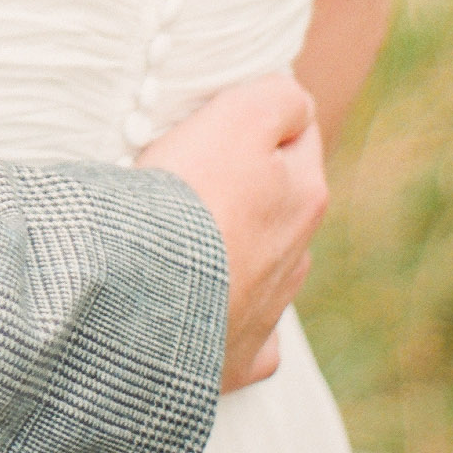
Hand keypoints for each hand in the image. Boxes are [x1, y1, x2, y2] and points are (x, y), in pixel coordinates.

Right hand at [139, 73, 326, 390]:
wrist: (146, 297)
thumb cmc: (190, 198)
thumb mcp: (239, 117)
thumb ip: (278, 96)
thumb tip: (295, 100)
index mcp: (305, 196)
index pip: (298, 132)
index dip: (256, 115)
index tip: (212, 116)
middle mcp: (298, 256)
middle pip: (278, 200)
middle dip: (245, 183)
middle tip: (186, 169)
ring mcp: (268, 311)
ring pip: (261, 263)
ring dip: (232, 246)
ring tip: (176, 232)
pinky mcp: (235, 355)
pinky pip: (240, 329)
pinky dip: (222, 314)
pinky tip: (196, 303)